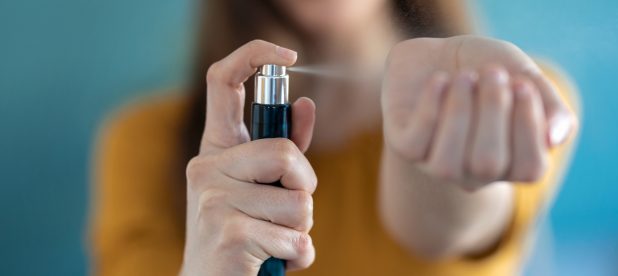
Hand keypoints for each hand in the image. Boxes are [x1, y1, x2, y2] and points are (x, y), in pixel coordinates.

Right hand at [181, 40, 316, 274]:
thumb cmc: (243, 235)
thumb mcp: (261, 188)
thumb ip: (283, 149)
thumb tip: (306, 103)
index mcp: (215, 149)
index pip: (221, 81)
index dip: (253, 55)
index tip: (288, 55)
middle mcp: (206, 167)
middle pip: (287, 154)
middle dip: (306, 189)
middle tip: (289, 214)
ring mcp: (212, 200)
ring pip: (299, 202)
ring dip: (301, 230)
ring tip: (273, 240)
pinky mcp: (228, 233)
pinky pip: (296, 239)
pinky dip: (298, 256)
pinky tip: (272, 261)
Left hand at [382, 35, 576, 189]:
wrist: (438, 53)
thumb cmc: (487, 68)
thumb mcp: (523, 74)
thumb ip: (549, 104)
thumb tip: (556, 138)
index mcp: (511, 163)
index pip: (530, 168)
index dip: (528, 125)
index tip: (521, 83)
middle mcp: (474, 173)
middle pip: (488, 164)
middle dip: (492, 111)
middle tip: (492, 73)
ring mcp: (436, 163)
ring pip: (446, 165)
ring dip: (459, 114)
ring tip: (464, 77)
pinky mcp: (406, 146)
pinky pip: (415, 144)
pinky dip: (430, 108)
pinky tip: (440, 80)